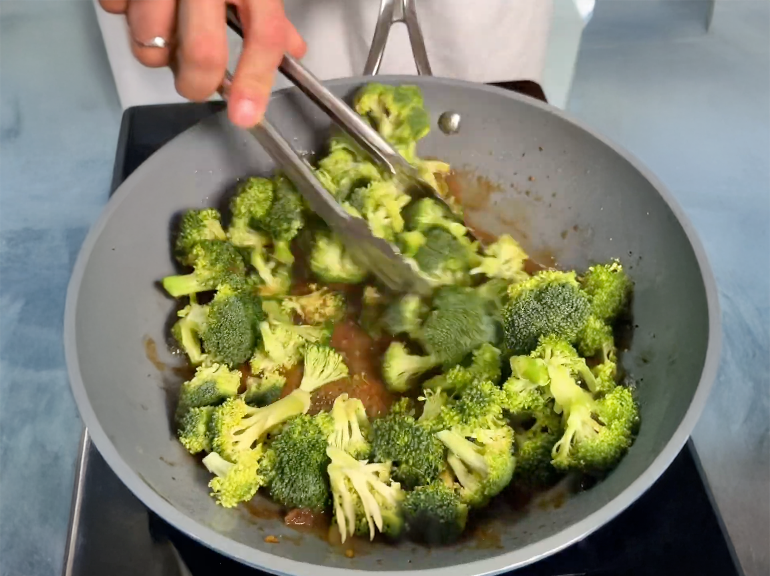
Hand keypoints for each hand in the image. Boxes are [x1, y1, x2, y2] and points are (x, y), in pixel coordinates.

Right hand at [99, 0, 306, 127]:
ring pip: (150, 44)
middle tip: (198, 83)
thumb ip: (271, 12)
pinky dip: (125, 12)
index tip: (245, 116)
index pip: (264, 37)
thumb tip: (293, 50)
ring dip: (156, 49)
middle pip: (201, 56)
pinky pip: (114, 10)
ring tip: (165, 24)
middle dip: (197, 85)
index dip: (254, 82)